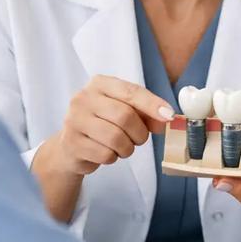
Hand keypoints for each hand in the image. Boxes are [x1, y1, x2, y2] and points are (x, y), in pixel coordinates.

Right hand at [38, 75, 173, 175]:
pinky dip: (113, 157)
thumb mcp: (125, 111)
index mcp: (100, 84)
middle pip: (125, 116)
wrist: (72, 146)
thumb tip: (167, 119)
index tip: (169, 116)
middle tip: (140, 139)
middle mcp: (83, 98)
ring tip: (123, 147)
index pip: (131, 91)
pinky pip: (105, 154)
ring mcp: (74, 120)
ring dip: (127, 148)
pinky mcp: (71, 143)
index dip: (152, 104)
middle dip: (139, 133)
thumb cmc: (104, 124)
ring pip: (116, 138)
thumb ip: (147, 112)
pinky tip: (107, 152)